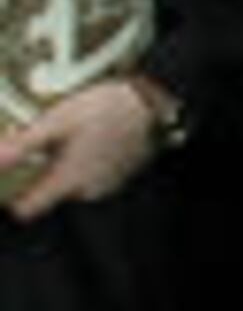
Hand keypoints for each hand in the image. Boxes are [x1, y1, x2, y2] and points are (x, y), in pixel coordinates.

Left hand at [0, 78, 166, 221]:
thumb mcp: (58, 120)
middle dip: (40, 173)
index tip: (6, 181)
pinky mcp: (125, 171)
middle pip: (51, 194)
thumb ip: (22, 146)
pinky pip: (96, 173)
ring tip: (68, 135)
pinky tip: (92, 135)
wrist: (159, 100)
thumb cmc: (108, 109)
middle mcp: (88, 190)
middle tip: (40, 144)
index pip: (27, 210)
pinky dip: (88, 160)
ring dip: (66, 166)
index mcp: (68, 181)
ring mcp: (109, 182)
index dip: (10, 198)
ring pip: (74, 183)